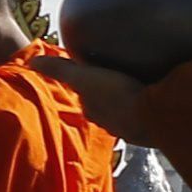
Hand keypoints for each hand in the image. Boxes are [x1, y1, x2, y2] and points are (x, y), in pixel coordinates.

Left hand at [33, 52, 149, 140]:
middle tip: (117, 79)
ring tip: (138, 87)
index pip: (86, 97)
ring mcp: (132, 128)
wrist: (158, 117)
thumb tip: (33, 62)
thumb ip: (60, 70)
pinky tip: (155, 100)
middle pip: (105, 107)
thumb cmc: (119, 96)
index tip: (92, 75)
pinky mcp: (154, 129)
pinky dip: (148, 109)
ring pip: (126, 113)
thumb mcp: (84, 77)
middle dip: (108, 97)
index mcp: (93, 110)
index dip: (87, 86)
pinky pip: (147, 116)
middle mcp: (110, 123)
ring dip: (129, 103)